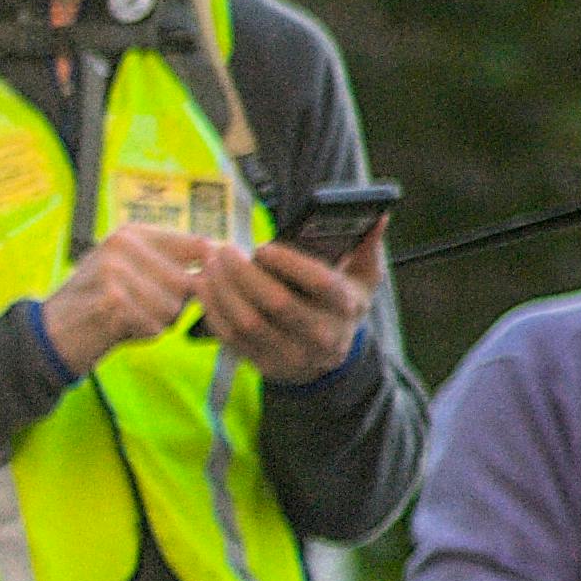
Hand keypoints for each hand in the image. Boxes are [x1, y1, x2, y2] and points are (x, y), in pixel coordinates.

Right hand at [38, 224, 215, 372]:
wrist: (50, 335)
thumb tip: (224, 257)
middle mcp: (123, 246)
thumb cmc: (95, 305)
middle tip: (143, 310)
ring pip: (173, 306)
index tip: (201, 287)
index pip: (196, 245)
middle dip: (174, 304)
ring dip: (159, 321)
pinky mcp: (113, 301)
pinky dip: (143, 334)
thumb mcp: (127, 271)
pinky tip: (120, 330)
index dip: (208, 270)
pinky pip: (156, 325)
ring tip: (128, 319)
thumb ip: (168, 263)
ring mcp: (116, 272)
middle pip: (186, 282)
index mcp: (131, 233)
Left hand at [195, 227, 378, 386]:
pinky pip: (230, 336)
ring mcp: (290, 354)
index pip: (319, 282)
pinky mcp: (262, 364)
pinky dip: (212, 309)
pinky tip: (202, 285)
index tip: (263, 247)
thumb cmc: (340, 305)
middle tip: (223, 249)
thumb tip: (378, 216)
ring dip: (221, 289)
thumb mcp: (363, 278)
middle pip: (276, 302)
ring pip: (247, 321)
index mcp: (345, 306)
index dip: (288, 263)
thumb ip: (367, 246)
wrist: (326, 360)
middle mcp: (320, 334)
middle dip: (244, 273)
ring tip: (207, 263)